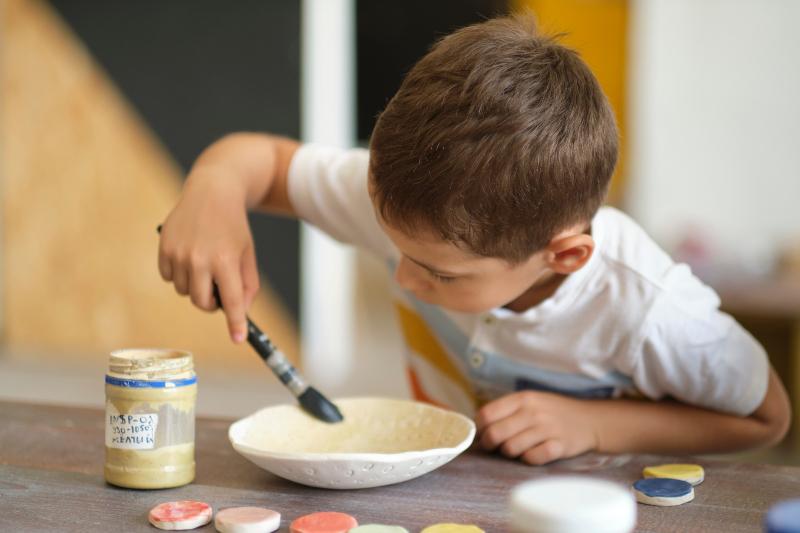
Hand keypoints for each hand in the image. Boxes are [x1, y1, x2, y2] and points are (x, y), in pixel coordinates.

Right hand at [158, 171, 259, 342]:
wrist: (212, 192)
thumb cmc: (234, 227)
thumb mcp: (248, 254)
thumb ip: (247, 285)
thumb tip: (239, 312)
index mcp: (226, 260)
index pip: (231, 301)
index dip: (236, 323)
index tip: (239, 339)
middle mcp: (200, 258)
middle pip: (203, 303)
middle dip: (212, 304)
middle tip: (219, 292)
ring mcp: (179, 253)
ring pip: (185, 292)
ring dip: (196, 286)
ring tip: (205, 264)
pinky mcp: (164, 248)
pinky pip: (170, 278)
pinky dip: (180, 275)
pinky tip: (189, 256)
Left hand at [475, 390, 597, 464]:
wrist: (589, 420)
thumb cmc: (552, 413)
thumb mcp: (530, 402)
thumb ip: (505, 411)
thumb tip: (477, 430)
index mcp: (523, 398)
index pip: (487, 414)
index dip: (480, 428)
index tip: (483, 434)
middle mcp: (533, 412)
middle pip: (495, 434)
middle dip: (490, 445)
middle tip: (494, 447)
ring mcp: (547, 429)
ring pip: (510, 449)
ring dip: (509, 453)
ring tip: (516, 449)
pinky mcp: (559, 446)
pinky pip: (531, 459)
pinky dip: (528, 459)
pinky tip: (533, 453)